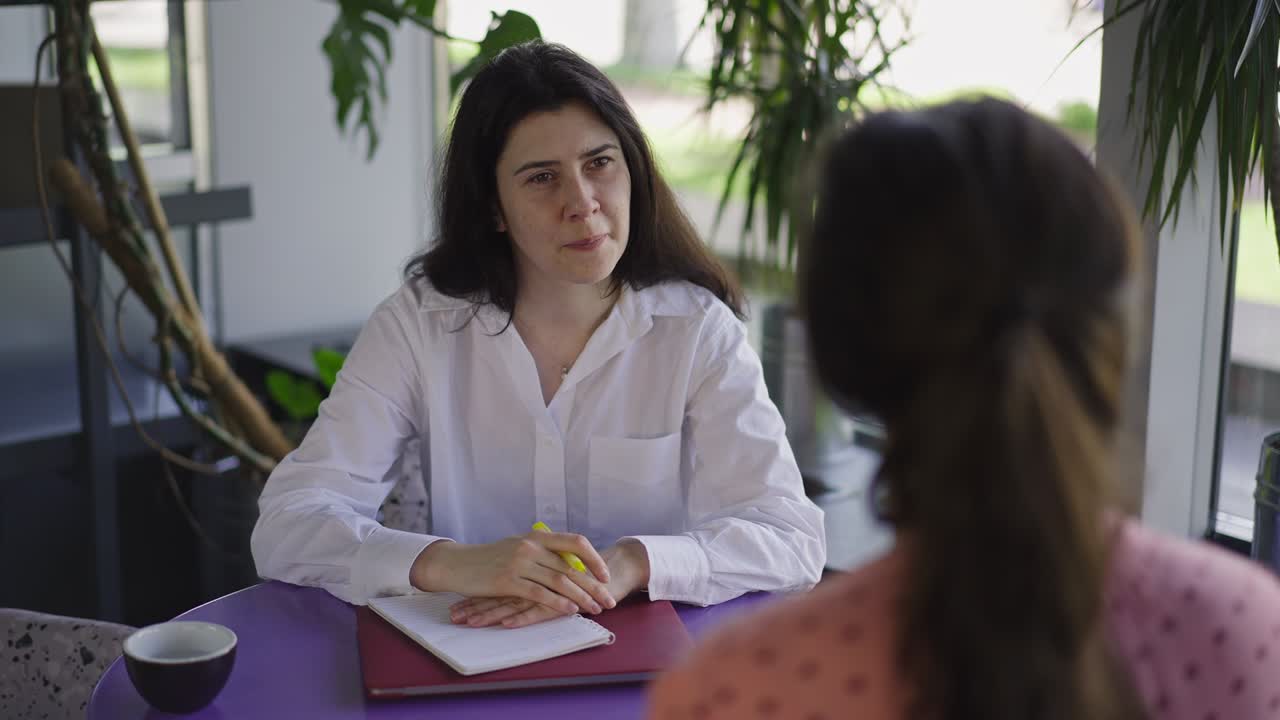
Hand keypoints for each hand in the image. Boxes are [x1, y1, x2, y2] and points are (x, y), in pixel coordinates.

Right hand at [409, 532, 615, 615]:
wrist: (457, 564)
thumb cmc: (490, 559)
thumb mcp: (518, 547)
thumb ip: (542, 553)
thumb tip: (570, 565)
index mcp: (537, 536)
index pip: (576, 542)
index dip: (594, 558)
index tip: (606, 575)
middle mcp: (531, 546)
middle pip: (572, 566)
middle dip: (594, 585)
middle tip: (610, 599)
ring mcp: (519, 562)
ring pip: (560, 580)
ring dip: (581, 597)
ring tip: (596, 608)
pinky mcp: (508, 581)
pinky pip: (539, 593)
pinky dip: (557, 602)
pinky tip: (570, 610)